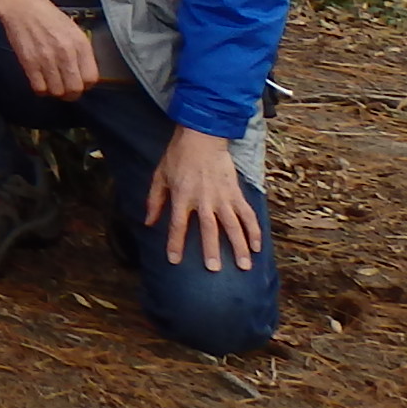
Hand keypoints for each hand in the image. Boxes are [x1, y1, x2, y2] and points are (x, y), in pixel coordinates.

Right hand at [0, 0, 99, 99]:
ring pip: (57, 91)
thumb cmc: (47, 15)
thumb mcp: (72, 29)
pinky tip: (40, 81)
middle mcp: (66, 53)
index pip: (91, 78)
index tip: (79, 83)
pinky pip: (39, 88)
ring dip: (56, 92)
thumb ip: (80, 51)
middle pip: (75, 89)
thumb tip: (83, 72)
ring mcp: (47, 59)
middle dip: (71, 93)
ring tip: (52, 84)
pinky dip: (41, 89)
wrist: (20, 6)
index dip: (86, 85)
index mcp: (80, 43)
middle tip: (66, 89)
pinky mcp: (29, 62)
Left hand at [144, 127, 262, 272]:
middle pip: (209, 229)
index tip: (174, 260)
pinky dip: (254, 230)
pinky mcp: (236, 193)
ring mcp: (222, 197)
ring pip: (233, 226)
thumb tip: (147, 223)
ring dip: (239, 246)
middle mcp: (203, 200)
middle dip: (211, 250)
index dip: (175, 243)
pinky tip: (258, 247)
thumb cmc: (177, 157)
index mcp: (182, 196)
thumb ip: (154, 201)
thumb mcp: (159, 176)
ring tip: (244, 266)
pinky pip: (247, 214)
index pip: (177, 225)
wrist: (201, 138)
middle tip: (214, 270)